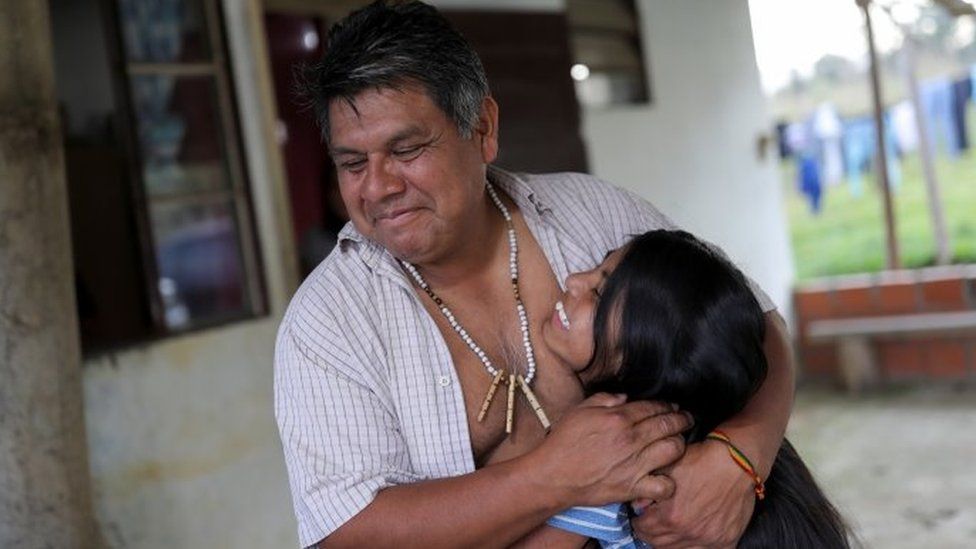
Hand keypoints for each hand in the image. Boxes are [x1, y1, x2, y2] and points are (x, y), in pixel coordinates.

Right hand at [525, 393, 690, 507]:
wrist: (553, 476)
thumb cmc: (563, 442)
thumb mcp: (580, 411)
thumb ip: (604, 399)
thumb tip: (625, 398)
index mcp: (618, 418)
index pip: (653, 407)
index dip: (667, 406)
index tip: (671, 407)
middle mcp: (630, 439)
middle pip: (668, 425)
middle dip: (682, 420)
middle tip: (685, 419)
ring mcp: (634, 465)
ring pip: (673, 450)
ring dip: (679, 445)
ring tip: (677, 444)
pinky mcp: (632, 488)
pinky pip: (663, 486)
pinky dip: (668, 482)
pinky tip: (663, 477)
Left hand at [630, 439, 754, 547]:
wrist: (736, 462)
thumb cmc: (701, 460)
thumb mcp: (667, 468)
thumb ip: (649, 490)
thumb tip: (637, 506)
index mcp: (671, 516)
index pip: (643, 529)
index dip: (639, 522)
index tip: (641, 517)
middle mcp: (688, 532)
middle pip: (658, 543)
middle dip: (651, 533)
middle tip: (651, 525)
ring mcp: (709, 539)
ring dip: (670, 542)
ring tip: (670, 530)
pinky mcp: (726, 540)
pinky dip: (696, 547)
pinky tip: (692, 537)